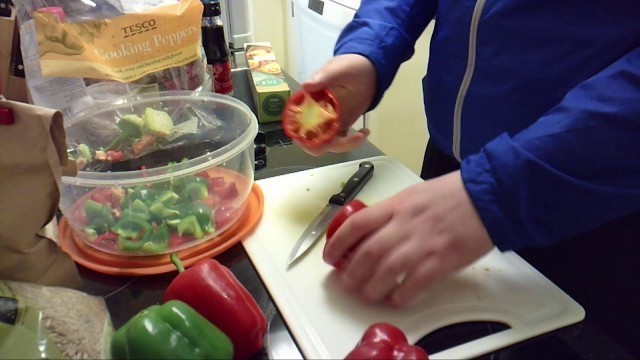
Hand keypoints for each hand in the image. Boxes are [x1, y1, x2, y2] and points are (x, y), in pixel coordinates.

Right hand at [296, 54, 376, 155]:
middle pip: (313, 141)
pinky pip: (341, 140)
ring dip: (344, 144)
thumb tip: (305, 86)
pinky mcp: (341, 125)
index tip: (318, 139)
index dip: (302, 136)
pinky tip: (364, 132)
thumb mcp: (336, 68)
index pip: (296, 123)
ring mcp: (328, 122)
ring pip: (328, 143)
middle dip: (328, 145)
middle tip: (349, 138)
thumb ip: (322, 77)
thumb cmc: (349, 66)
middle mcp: (314, 115)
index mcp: (307, 102)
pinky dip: (351, 142)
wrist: (368, 69)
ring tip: (361, 134)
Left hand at [322, 171, 494, 306]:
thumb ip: (393, 211)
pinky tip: (395, 299)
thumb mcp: (415, 194)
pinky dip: (400, 296)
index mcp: (396, 205)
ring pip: (385, 272)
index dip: (337, 243)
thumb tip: (373, 230)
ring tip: (367, 295)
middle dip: (351, 273)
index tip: (330, 256)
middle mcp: (404, 225)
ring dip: (371, 289)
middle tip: (348, 282)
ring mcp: (422, 244)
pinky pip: (413, 285)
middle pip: (367, 254)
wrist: (489, 196)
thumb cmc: (455, 193)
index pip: (356, 224)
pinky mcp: (441, 261)